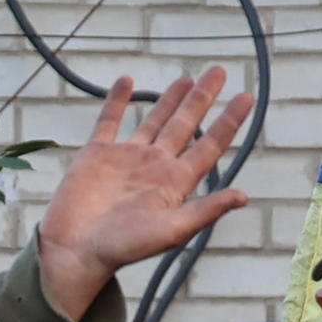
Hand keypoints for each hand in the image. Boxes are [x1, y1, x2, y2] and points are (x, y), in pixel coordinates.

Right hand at [33, 67, 257, 321]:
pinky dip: (117, 101)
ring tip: (186, 78)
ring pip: (153, 119)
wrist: (75, 250)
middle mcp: (155, 165)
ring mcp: (126, 157)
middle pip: (185, 124)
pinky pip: (109, 121)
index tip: (246, 98)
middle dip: (203, 98)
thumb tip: (243, 196)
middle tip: (219, 71)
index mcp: (175, 182)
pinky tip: (127, 81)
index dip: (228, 121)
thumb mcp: (171, 231)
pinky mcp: (97, 154)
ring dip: (170, 98)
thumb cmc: (123, 248)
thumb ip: (205, 210)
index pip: (209, 145)